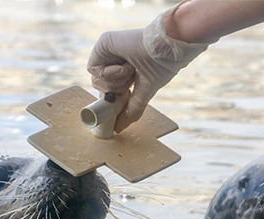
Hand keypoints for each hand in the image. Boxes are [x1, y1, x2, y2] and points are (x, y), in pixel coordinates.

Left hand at [87, 5, 210, 131]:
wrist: (170, 47)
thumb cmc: (162, 65)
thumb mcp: (145, 91)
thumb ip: (131, 109)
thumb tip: (118, 129)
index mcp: (122, 70)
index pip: (107, 91)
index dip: (112, 99)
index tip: (122, 102)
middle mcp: (112, 60)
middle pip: (98, 87)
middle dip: (116, 90)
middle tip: (130, 84)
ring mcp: (106, 51)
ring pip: (95, 80)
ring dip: (116, 81)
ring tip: (132, 70)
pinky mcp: (102, 44)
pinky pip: (94, 68)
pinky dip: (112, 73)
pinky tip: (127, 65)